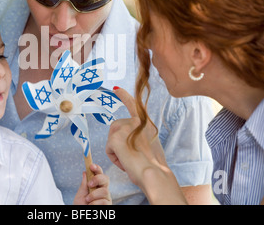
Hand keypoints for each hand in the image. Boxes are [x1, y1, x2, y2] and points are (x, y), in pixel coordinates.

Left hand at [73, 164, 111, 204]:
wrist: (83, 215)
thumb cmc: (81, 206)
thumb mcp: (80, 195)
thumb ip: (84, 184)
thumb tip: (85, 172)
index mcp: (96, 185)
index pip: (99, 173)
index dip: (97, 168)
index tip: (91, 166)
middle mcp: (103, 189)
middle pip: (106, 179)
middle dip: (98, 179)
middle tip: (90, 184)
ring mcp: (106, 197)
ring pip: (105, 190)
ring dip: (94, 195)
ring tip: (87, 200)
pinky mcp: (108, 205)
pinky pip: (104, 201)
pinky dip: (95, 203)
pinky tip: (91, 206)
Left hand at [105, 87, 185, 203]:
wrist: (155, 175)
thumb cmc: (154, 166)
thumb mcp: (150, 145)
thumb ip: (139, 136)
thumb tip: (127, 138)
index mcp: (147, 123)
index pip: (133, 104)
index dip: (124, 96)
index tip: (115, 88)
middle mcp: (138, 121)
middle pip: (116, 127)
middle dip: (118, 141)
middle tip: (131, 155)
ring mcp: (127, 127)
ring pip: (112, 138)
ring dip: (117, 151)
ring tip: (130, 160)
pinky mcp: (116, 137)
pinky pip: (108, 148)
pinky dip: (114, 158)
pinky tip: (125, 162)